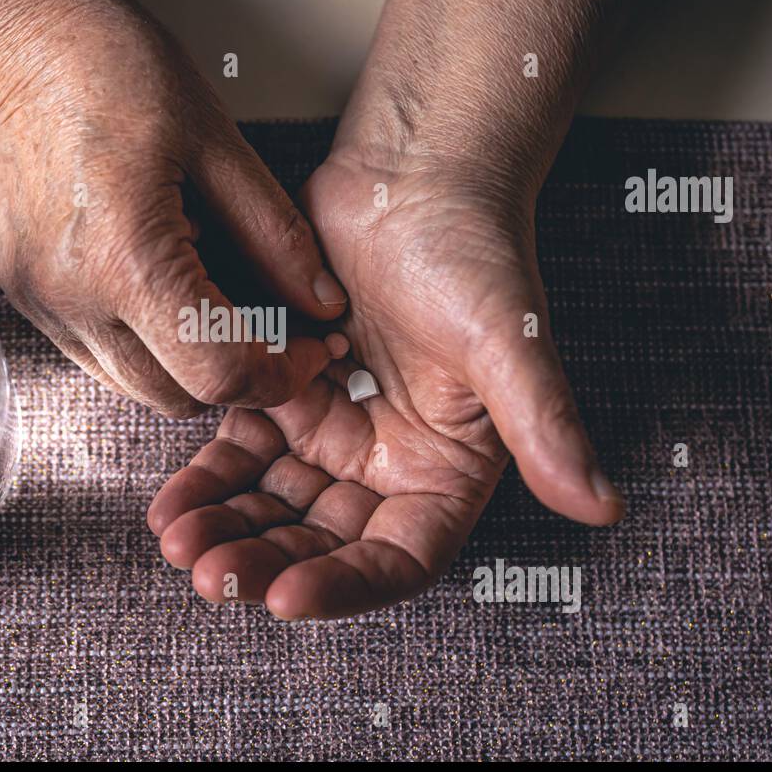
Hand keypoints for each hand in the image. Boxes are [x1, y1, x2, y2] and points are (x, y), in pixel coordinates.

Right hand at [0, 0, 346, 418]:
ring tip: (228, 306)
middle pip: (180, 399)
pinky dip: (150, 348)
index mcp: (129, 259)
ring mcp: (44, 306)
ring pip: (140, 389)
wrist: (22, 47)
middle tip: (282, 332)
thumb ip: (278, 238)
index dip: (279, 376)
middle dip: (242, 377)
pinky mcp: (30, 300)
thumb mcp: (221, 147)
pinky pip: (104, 360)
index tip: (310, 349)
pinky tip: (174, 292)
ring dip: (194, 369)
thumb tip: (323, 303)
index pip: (219, 374)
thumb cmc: (115, 73)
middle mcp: (75, 299)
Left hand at [148, 153, 623, 617]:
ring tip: (176, 542)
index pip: (395, 558)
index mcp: (445, 470)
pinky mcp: (280, 394)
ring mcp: (329, 431)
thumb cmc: (474, 250)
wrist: (413, 174)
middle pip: (319, 541)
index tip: (286, 597)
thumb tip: (602, 504)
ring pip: (269, 504)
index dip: (343, 586)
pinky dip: (205, 477)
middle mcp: (386, 463)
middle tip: (209, 574)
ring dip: (225, 528)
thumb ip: (545, 425)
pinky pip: (237, 451)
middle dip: (264, 562)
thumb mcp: (508, 342)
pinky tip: (169, 501)